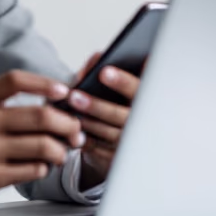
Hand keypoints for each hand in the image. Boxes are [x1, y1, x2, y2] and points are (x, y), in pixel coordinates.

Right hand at [0, 70, 85, 211]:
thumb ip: (0, 103)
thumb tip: (49, 103)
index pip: (16, 80)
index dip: (45, 84)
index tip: (64, 92)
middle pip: (40, 116)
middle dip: (67, 124)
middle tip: (75, 131)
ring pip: (43, 146)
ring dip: (60, 150)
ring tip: (61, 152)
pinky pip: (33, 169)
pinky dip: (44, 168)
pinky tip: (40, 167)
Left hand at [66, 52, 142, 188]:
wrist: (124, 143)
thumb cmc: (117, 106)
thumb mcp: (115, 89)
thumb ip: (103, 70)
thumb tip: (97, 56)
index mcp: (146, 101)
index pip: (139, 89)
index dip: (123, 82)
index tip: (103, 72)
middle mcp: (142, 124)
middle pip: (120, 115)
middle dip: (97, 105)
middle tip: (75, 96)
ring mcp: (130, 143)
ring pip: (107, 133)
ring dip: (87, 122)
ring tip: (68, 111)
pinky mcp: (116, 159)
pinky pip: (97, 149)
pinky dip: (82, 138)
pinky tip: (68, 130)